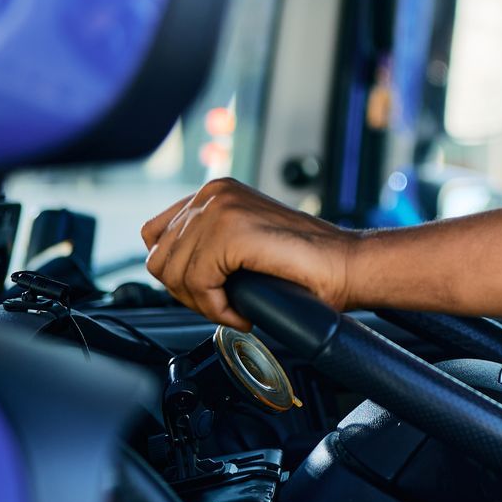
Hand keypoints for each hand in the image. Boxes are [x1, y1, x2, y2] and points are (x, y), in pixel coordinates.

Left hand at [140, 179, 359, 329]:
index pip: (155, 235)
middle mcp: (214, 192)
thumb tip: (170, 270)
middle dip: (188, 293)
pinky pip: (197, 284)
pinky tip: (243, 310)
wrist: (346, 265)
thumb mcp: (243, 244)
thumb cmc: (306, 264)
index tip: (209, 290)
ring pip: (173, 274)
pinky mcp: (230, 231)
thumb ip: (209, 244)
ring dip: (203, 303)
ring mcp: (221, 208)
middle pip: (159, 258)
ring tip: (236, 308)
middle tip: (224, 305)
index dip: (177, 271)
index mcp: (216, 191)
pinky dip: (217, 308)